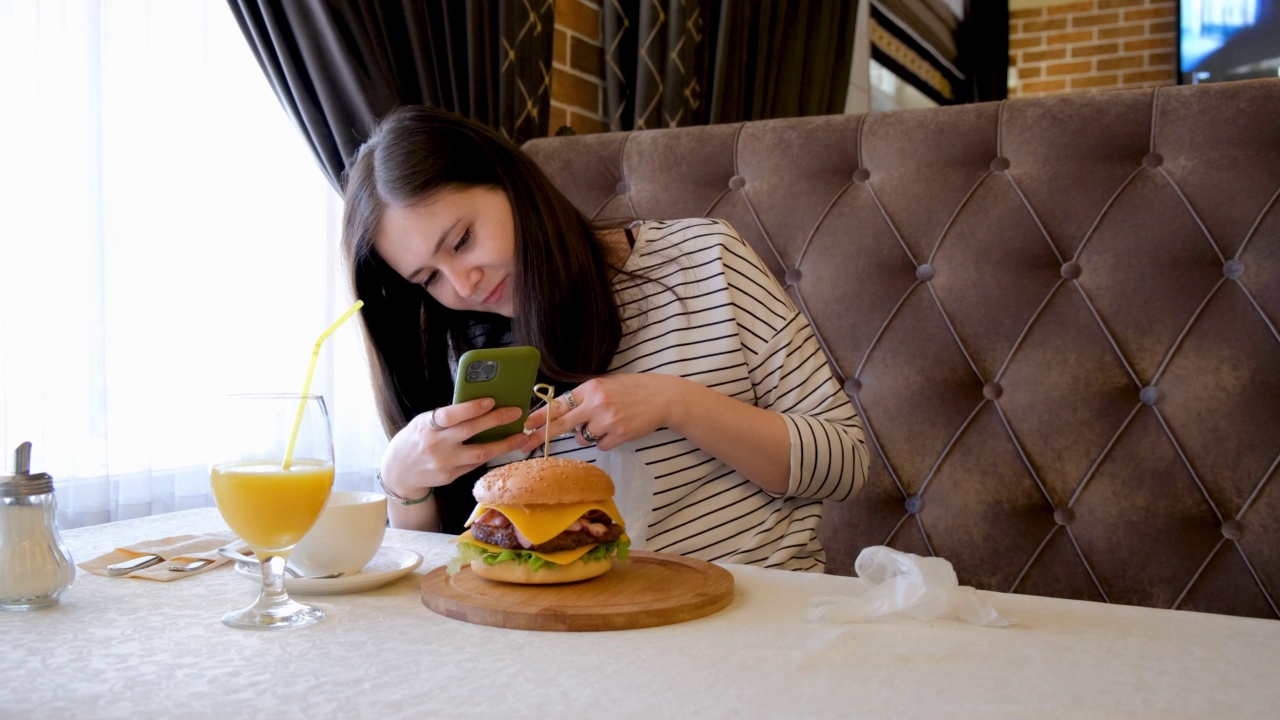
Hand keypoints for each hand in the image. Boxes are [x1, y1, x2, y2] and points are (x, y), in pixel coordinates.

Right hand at [381, 398, 526, 497]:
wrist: (399, 471)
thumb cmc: (415, 439)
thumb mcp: (423, 422)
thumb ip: (446, 417)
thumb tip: (479, 406)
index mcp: (427, 426)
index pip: (450, 415)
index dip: (471, 408)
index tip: (491, 401)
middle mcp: (436, 445)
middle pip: (471, 432)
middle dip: (496, 421)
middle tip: (516, 412)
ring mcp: (445, 463)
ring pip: (480, 453)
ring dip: (504, 444)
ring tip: (521, 436)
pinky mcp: (451, 477)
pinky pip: (475, 464)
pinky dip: (490, 454)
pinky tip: (503, 447)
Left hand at [520, 374, 685, 452]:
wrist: (662, 397)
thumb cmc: (632, 389)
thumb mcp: (606, 384)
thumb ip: (585, 397)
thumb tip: (561, 413)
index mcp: (591, 388)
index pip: (559, 404)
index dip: (540, 416)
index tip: (525, 424)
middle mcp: (597, 404)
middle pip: (562, 424)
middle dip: (542, 435)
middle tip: (526, 443)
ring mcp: (608, 421)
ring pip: (582, 438)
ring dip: (587, 434)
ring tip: (606, 422)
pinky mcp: (619, 435)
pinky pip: (600, 446)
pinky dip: (604, 441)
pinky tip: (617, 429)